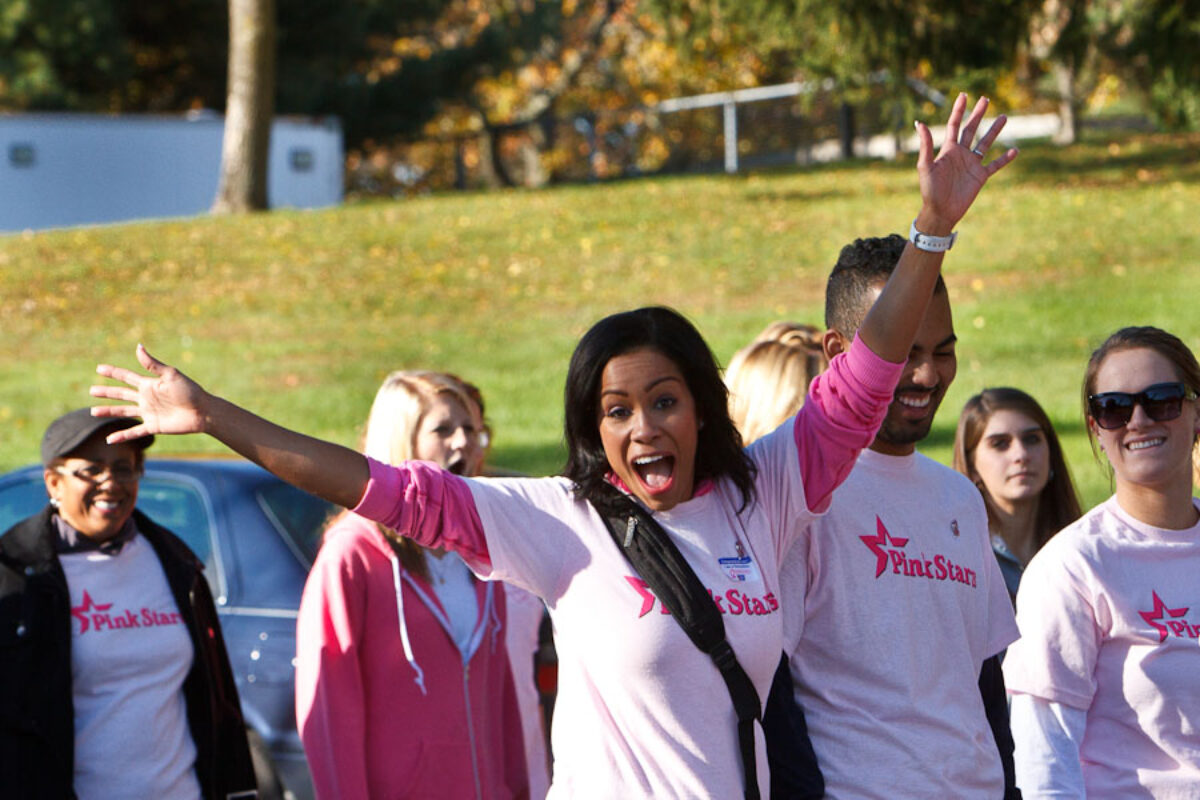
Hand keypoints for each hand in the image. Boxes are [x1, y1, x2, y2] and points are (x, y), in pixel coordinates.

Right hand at [91, 344, 210, 441]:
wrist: (203, 412)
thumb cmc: (190, 391)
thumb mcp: (170, 375)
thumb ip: (152, 364)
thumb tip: (138, 346)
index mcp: (149, 384)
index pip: (126, 377)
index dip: (113, 373)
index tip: (99, 368)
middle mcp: (147, 398)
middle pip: (122, 394)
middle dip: (107, 392)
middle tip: (91, 390)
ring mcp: (149, 412)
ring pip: (124, 411)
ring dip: (109, 411)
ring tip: (93, 411)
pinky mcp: (154, 426)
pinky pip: (135, 432)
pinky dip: (122, 435)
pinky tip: (109, 440)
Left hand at [914, 93, 1017, 234]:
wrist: (940, 211)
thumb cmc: (929, 190)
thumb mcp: (925, 166)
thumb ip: (925, 145)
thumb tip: (919, 123)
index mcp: (948, 150)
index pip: (954, 125)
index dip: (958, 111)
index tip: (964, 95)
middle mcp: (961, 154)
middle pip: (971, 129)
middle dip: (978, 114)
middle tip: (986, 99)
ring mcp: (972, 164)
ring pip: (985, 143)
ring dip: (994, 131)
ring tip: (1004, 117)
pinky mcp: (980, 176)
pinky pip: (995, 165)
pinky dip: (1004, 158)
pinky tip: (1015, 150)